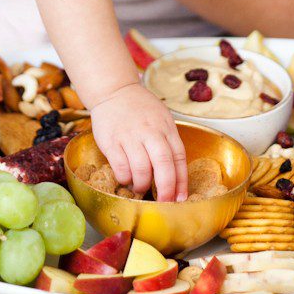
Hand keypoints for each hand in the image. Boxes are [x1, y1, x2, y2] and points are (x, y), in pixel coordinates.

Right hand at [90, 83, 187, 201]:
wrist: (115, 90)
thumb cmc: (140, 109)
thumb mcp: (161, 119)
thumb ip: (168, 143)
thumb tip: (176, 178)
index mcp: (166, 127)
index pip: (179, 157)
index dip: (181, 181)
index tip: (181, 198)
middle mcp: (150, 131)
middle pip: (163, 164)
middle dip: (166, 189)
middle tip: (164, 203)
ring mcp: (130, 136)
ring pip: (141, 169)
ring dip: (143, 185)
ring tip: (140, 187)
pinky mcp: (111, 141)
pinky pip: (121, 167)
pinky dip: (126, 179)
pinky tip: (126, 178)